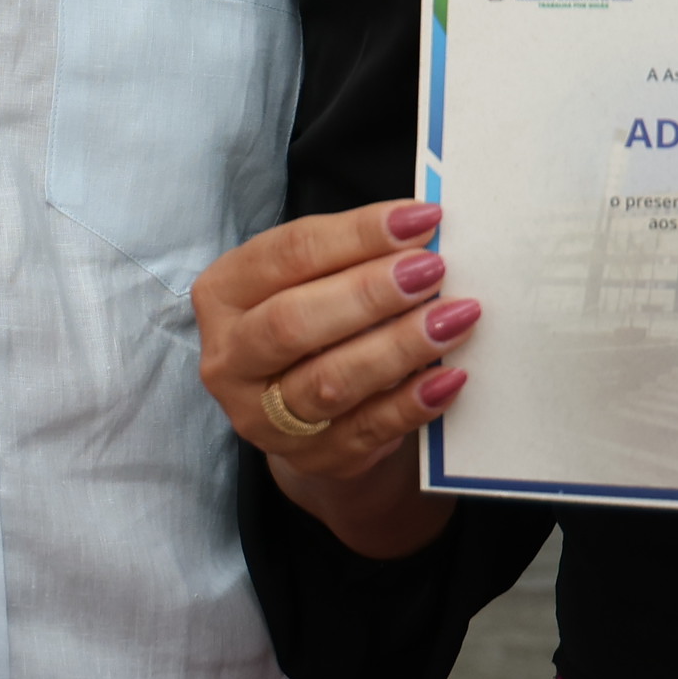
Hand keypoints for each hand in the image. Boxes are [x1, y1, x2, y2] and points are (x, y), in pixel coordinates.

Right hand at [191, 198, 469, 557]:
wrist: (310, 415)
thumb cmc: (315, 323)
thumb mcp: (312, 279)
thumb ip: (352, 254)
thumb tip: (421, 228)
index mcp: (223, 293)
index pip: (288, 254)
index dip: (357, 234)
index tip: (421, 220)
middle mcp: (229, 359)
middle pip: (293, 322)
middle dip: (369, 292)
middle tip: (432, 270)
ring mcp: (264, 418)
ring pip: (330, 381)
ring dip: (398, 346)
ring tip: (454, 318)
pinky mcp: (311, 458)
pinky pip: (367, 429)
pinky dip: (412, 401)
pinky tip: (449, 375)